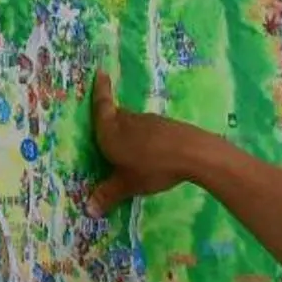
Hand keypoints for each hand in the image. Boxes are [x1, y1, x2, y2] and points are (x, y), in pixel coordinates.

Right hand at [89, 72, 214, 212]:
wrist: (192, 153)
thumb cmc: (152, 167)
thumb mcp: (127, 185)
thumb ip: (108, 195)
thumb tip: (88, 210)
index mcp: (111, 131)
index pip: (102, 106)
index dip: (100, 90)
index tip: (100, 71)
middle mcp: (127, 121)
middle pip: (116, 114)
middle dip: (110, 116)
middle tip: (105, 120)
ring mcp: (149, 122)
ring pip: (132, 123)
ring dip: (128, 130)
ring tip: (126, 145)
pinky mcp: (167, 127)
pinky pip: (148, 130)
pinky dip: (144, 138)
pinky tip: (149, 151)